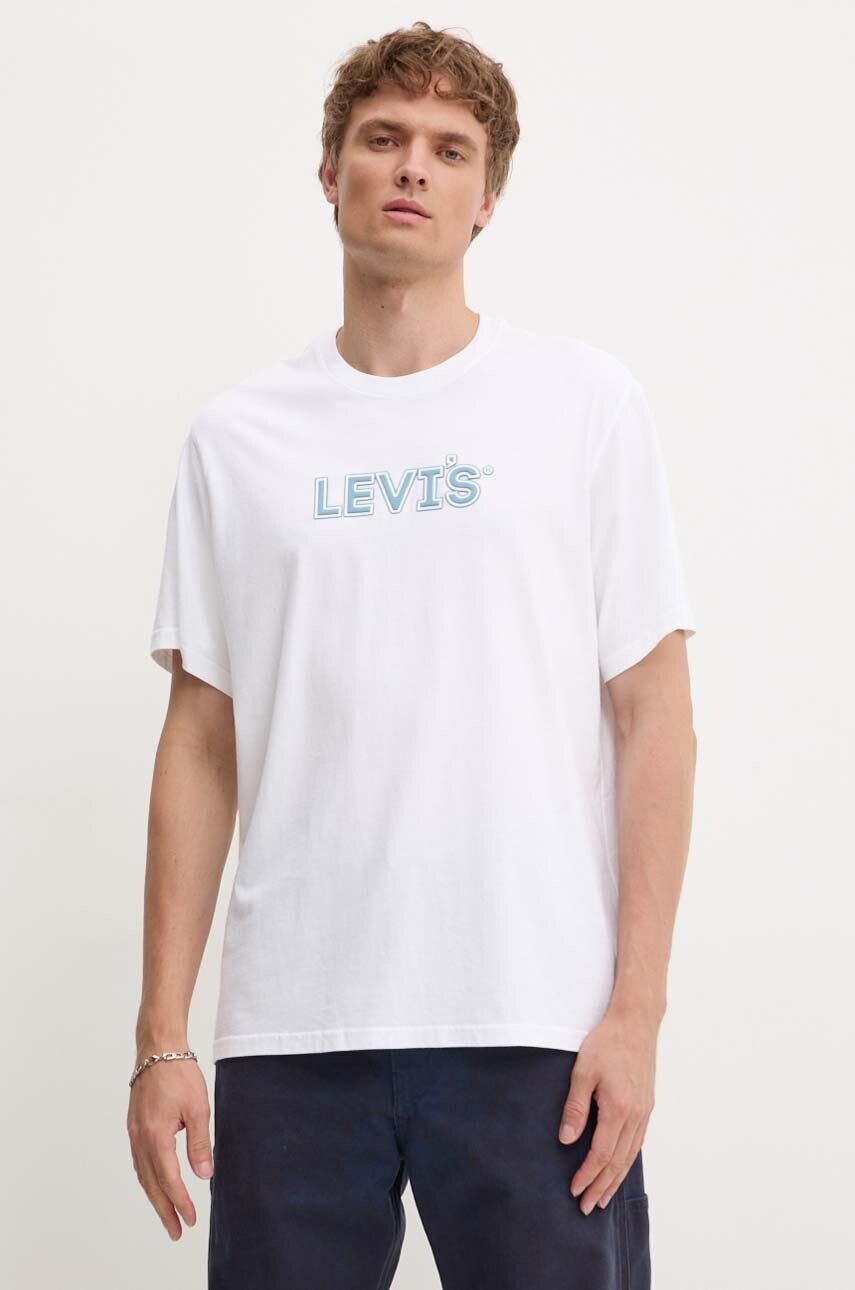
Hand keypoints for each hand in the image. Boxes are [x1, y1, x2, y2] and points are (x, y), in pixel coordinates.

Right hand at [127, 1057, 212, 1241]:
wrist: (157, 1049)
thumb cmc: (179, 1074)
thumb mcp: (198, 1108)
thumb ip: (199, 1143)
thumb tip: (204, 1175)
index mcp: (156, 1137)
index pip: (169, 1179)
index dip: (180, 1202)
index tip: (191, 1220)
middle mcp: (140, 1139)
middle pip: (151, 1184)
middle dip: (165, 1209)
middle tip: (176, 1231)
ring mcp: (134, 1133)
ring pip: (143, 1175)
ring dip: (154, 1197)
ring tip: (167, 1214)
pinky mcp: (134, 1126)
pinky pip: (139, 1161)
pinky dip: (147, 1178)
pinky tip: (154, 1184)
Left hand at [557, 1009, 656, 1213]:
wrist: (636, 1022)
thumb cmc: (606, 1043)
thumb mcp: (583, 1071)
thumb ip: (575, 1106)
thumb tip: (566, 1140)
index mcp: (618, 1108)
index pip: (601, 1154)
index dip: (587, 1175)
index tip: (574, 1190)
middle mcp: (635, 1115)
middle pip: (618, 1162)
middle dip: (602, 1186)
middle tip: (587, 1207)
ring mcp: (644, 1111)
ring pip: (630, 1155)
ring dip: (616, 1178)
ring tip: (604, 1197)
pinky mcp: (647, 1105)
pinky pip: (638, 1142)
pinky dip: (627, 1160)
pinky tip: (620, 1167)